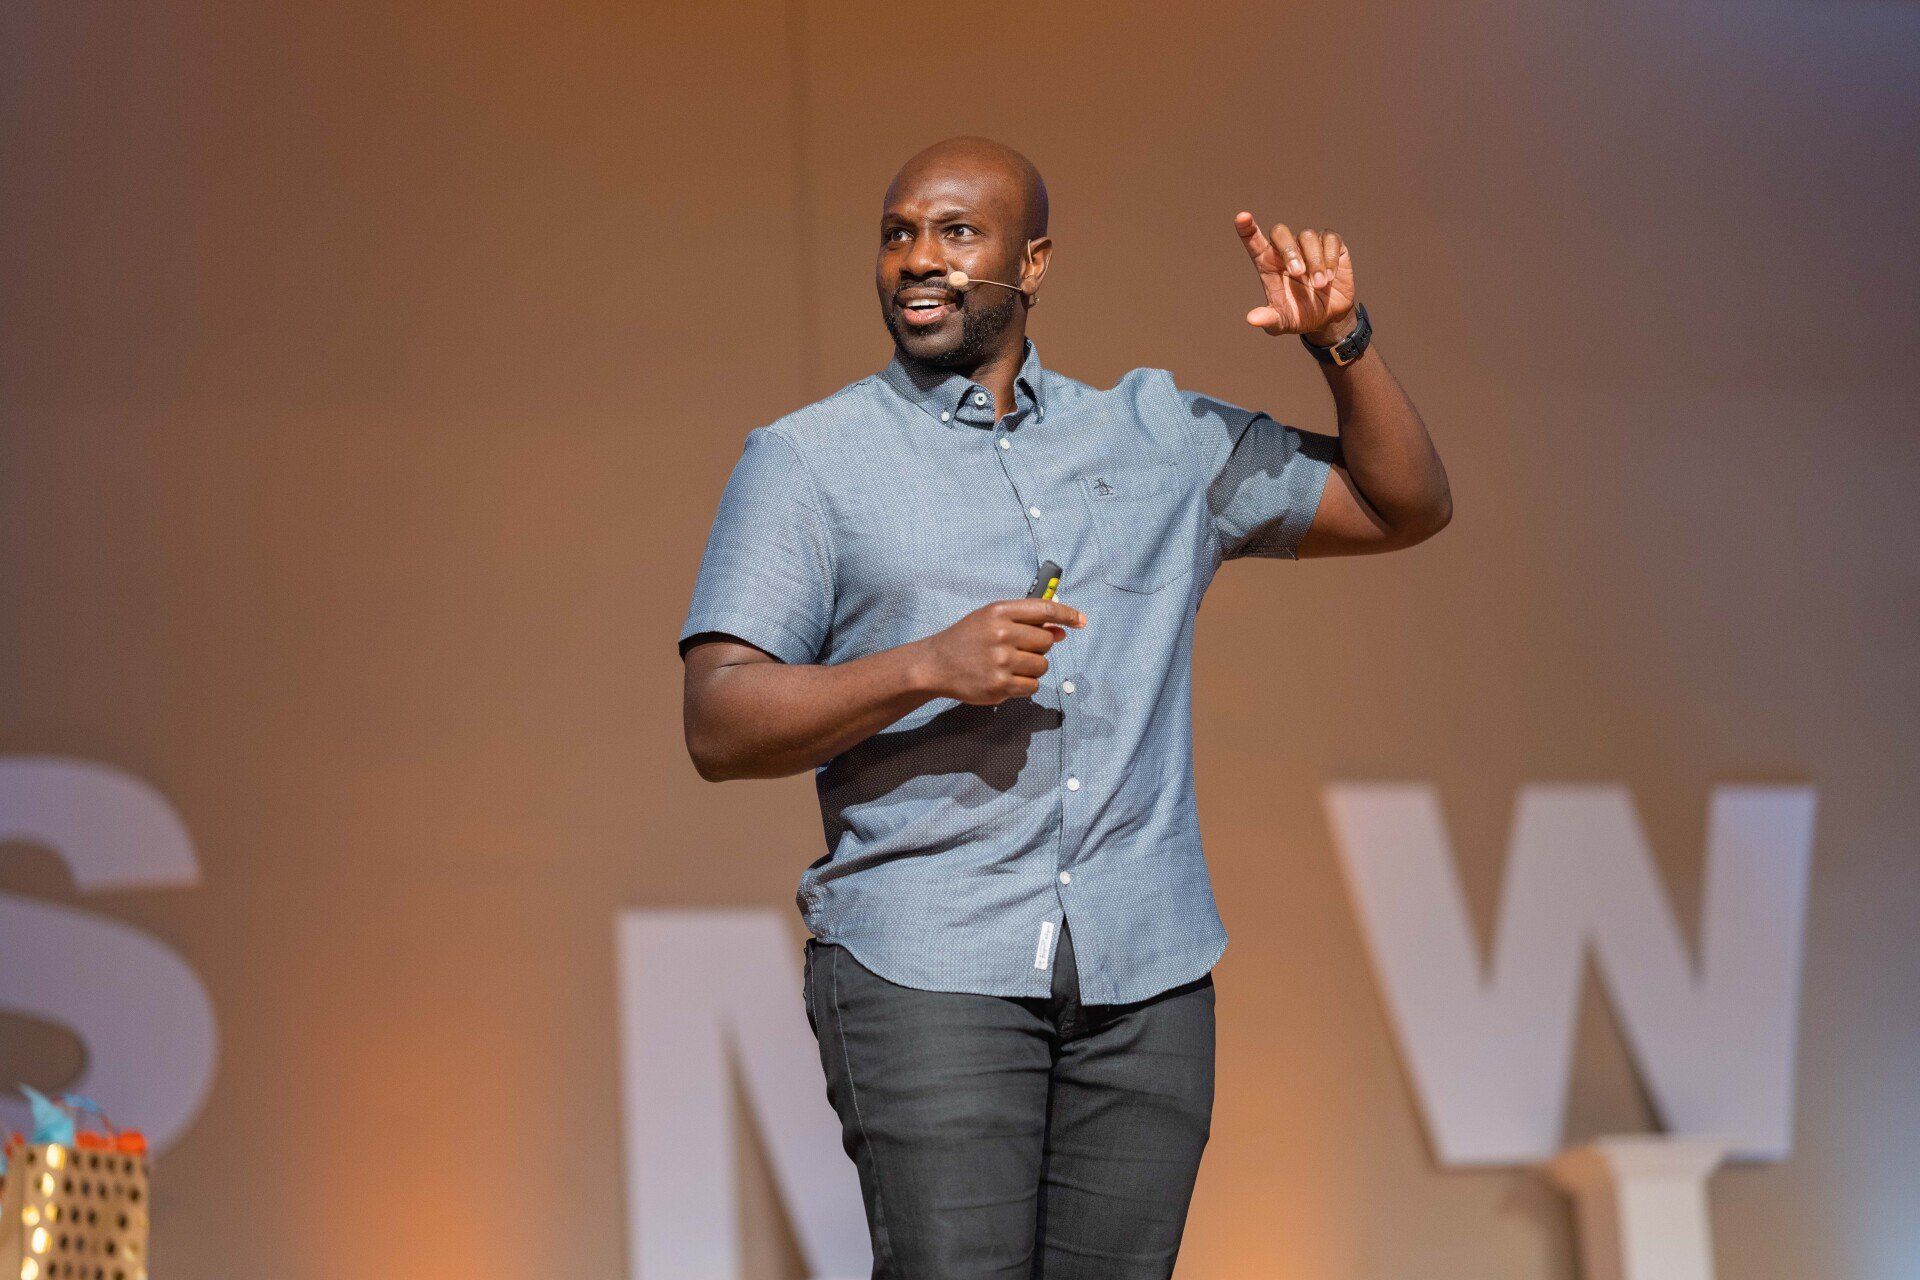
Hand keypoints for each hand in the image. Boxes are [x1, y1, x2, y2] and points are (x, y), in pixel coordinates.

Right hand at [917, 598, 1086, 704]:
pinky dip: (1024, 685)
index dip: (1067, 614)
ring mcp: (1000, 661)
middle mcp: (1001, 634)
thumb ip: (1026, 622)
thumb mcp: (991, 619)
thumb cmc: (968, 639)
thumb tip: (1061, 631)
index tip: (1080, 621)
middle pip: (1046, 642)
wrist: (936, 664)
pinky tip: (1005, 679)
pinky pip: (1032, 686)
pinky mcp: (999, 685)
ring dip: (1032, 668)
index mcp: (999, 612)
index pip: (1044, 610)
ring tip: (1009, 665)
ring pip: (1042, 666)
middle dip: (1039, 648)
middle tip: (1018, 650)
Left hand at [1233, 212, 1356, 343]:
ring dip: (1314, 261)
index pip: (1253, 239)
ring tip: (1319, 285)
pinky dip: (1330, 258)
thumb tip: (1252, 319)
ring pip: (1307, 236)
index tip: (1242, 217)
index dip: (1246, 227)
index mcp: (1268, 263)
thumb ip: (1268, 319)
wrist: (1328, 318)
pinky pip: (1330, 238)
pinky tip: (1330, 277)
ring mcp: (1308, 245)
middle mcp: (1285, 250)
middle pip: (1280, 232)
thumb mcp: (1282, 323)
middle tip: (1298, 274)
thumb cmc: (1299, 316)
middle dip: (1289, 251)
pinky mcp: (1331, 244)